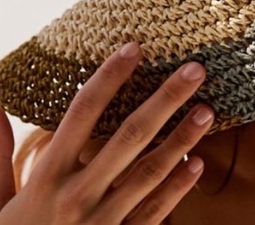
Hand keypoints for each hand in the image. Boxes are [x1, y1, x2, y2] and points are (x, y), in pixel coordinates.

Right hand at [0, 43, 213, 223]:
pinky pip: (153, 214)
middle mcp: (78, 194)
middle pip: (129, 135)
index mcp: (47, 175)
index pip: (83, 111)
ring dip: (182, 139)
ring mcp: (101, 222)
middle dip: (165, 99)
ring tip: (207, 110)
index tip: (134, 47)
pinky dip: (177, 189)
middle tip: (195, 70)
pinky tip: (198, 163)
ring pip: (149, 171)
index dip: (109, 76)